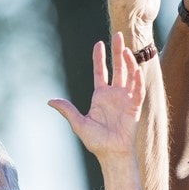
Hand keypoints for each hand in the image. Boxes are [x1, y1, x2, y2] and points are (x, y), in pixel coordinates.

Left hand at [49, 33, 144, 158]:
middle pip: (118, 68)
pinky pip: (138, 91)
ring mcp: (126, 100)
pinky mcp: (135, 108)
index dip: (100, 58)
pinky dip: (138, 80)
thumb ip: (67, 110)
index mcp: (101, 96)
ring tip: (126, 49)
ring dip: (129, 62)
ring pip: (130, 76)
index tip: (99, 43)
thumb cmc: (96, 141)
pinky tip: (136, 69)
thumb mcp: (79, 123)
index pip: (101, 72)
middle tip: (119, 35)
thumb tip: (50, 101)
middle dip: (118, 52)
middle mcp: (115, 95)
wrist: (112, 154)